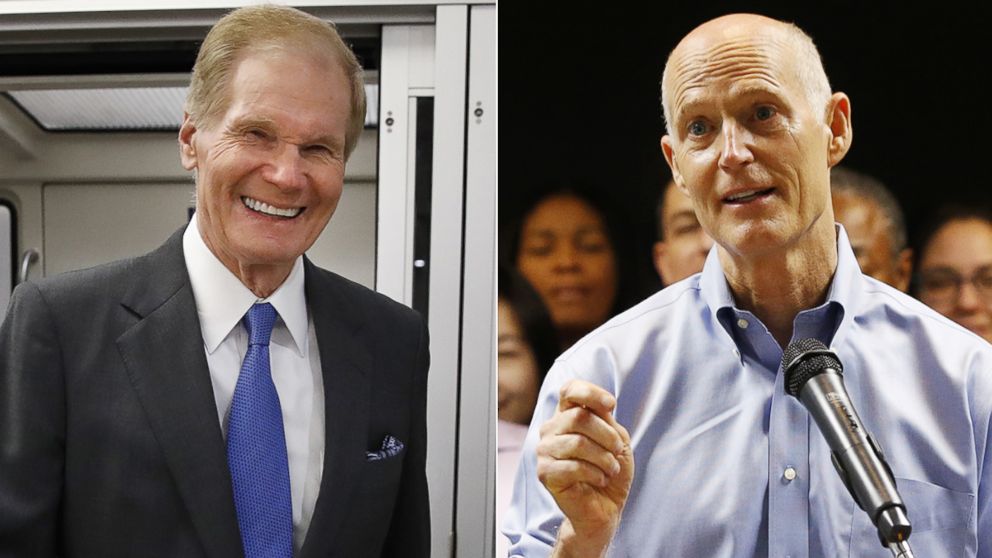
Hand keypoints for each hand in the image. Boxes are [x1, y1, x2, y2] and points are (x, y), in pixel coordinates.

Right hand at [536, 380, 633, 557]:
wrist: (605, 507)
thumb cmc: (609, 470)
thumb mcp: (615, 439)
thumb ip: (605, 420)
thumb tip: (600, 407)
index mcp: (566, 415)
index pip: (570, 390)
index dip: (590, 392)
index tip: (611, 405)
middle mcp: (551, 429)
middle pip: (579, 417)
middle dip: (607, 435)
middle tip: (617, 451)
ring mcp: (544, 450)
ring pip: (578, 443)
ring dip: (604, 458)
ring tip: (611, 469)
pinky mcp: (544, 473)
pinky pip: (573, 466)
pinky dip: (595, 474)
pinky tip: (599, 479)